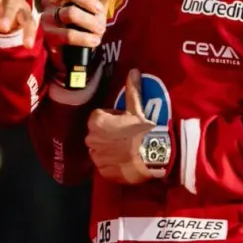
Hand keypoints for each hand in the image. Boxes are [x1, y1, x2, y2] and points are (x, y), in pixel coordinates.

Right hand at [41, 0, 120, 73]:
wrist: (75, 50)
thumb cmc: (85, 21)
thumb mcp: (97, 4)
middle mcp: (50, 1)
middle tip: (100, 10)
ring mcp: (47, 18)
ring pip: (69, 13)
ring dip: (90, 21)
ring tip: (100, 29)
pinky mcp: (49, 36)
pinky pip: (67, 34)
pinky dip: (85, 37)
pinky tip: (94, 40)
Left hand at [86, 69, 162, 183]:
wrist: (152, 156)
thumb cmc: (142, 130)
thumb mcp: (136, 108)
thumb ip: (132, 90)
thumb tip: (133, 70)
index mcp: (96, 121)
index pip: (100, 117)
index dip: (113, 119)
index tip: (125, 122)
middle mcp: (90, 139)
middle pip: (98, 134)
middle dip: (109, 134)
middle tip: (127, 136)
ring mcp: (96, 157)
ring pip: (100, 150)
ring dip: (109, 149)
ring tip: (127, 150)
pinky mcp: (103, 172)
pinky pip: (105, 166)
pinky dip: (112, 164)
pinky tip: (125, 162)